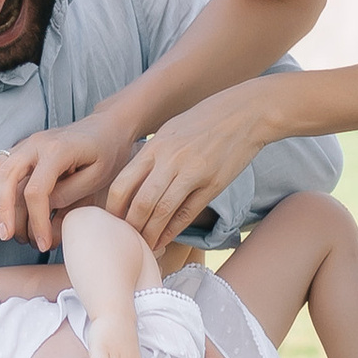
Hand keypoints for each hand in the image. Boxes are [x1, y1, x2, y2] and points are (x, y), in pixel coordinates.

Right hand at [0, 112, 126, 250]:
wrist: (106, 127)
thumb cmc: (107, 153)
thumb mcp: (98, 176)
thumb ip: (70, 193)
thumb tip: (44, 208)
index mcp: (58, 150)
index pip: (36, 190)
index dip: (37, 220)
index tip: (43, 243)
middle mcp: (37, 143)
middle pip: (8, 177)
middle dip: (4, 210)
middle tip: (6, 236)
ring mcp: (27, 143)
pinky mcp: (22, 148)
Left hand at [105, 85, 284, 247]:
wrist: (246, 112)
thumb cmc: (206, 120)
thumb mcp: (171, 130)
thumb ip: (152, 155)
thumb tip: (133, 181)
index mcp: (156, 146)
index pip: (123, 184)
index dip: (113, 208)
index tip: (111, 221)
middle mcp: (170, 160)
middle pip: (140, 203)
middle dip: (130, 226)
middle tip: (125, 239)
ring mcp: (192, 173)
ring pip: (162, 212)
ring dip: (150, 234)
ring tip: (144, 245)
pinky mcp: (213, 184)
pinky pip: (187, 213)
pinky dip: (172, 230)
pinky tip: (164, 239)